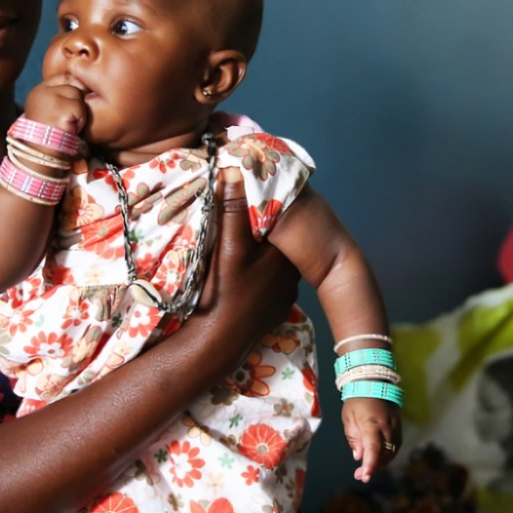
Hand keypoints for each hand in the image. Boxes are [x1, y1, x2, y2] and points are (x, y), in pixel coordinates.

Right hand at [24, 80, 87, 138]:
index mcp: (38, 91)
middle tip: (68, 119)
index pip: (64, 77)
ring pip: (78, 97)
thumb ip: (61, 96)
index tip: (74, 103)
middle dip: (77, 103)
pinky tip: (69, 129)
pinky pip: (80, 109)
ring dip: (79, 113)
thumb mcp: (50, 110)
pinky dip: (79, 121)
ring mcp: (50, 100)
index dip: (75, 88)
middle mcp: (42, 92)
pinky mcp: (61, 112)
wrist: (40, 155)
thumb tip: (85, 86)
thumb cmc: (49, 134)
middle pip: (74, 86)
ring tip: (67, 125)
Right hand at [189, 174, 299, 372]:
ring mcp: (286, 295)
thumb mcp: (227, 246)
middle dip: (262, 232)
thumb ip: (232, 208)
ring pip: (273, 264)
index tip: (247, 200)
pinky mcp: (276, 310)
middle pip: (277, 243)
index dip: (263, 210)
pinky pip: (269, 284)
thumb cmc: (225, 292)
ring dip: (261, 255)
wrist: (219, 342)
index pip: (280, 222)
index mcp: (286, 254)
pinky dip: (258, 277)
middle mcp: (293, 273)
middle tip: (239, 225)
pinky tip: (243, 277)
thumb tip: (234, 170)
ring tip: (240, 249)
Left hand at [342, 397, 401, 482]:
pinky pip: (395, 445)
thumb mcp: (348, 418)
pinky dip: (387, 455)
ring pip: (392, 452)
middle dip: (373, 467)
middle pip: (384, 454)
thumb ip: (354, 438)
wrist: (373, 382)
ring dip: (380, 463)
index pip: (373, 449)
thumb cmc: (356, 400)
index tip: (365, 476)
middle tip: (360, 475)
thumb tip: (359, 457)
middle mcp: (387, 427)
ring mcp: (396, 426)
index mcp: (372, 423)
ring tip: (367, 469)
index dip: (370, 464)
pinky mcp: (399, 426)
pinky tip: (378, 458)